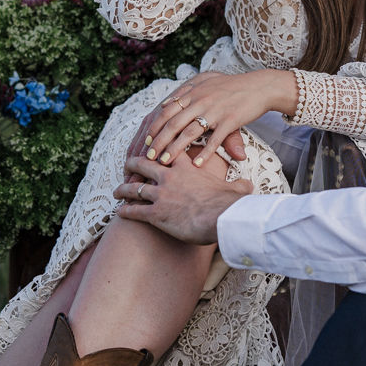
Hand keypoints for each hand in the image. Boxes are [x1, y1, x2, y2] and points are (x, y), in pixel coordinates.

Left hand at [113, 152, 253, 246]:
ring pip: (134, 188)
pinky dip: (125, 211)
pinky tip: (118, 213)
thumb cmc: (230, 203)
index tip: (153, 149)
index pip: (169, 153)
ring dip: (123, 189)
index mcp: (187, 169)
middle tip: (127, 163)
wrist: (222, 217)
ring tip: (116, 190)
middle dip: (133, 163)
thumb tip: (249, 185)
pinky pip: (134, 211)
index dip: (159, 150)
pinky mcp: (156, 214)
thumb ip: (239, 185)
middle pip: (144, 164)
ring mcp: (160, 195)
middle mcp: (169, 178)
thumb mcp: (236, 189)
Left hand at [140, 70, 295, 167]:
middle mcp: (200, 100)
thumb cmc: (232, 86)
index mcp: (193, 92)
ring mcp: (215, 110)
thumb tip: (166, 102)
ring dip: (175, 149)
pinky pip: (214, 139)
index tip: (146, 142)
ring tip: (165, 162)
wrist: (260, 86)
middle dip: (159, 141)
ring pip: (189, 132)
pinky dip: (204, 153)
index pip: (167, 111)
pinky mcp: (230, 120)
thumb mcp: (207, 81)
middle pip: (173, 123)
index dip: (155, 127)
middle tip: (149, 157)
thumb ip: (186, 91)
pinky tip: (196, 165)